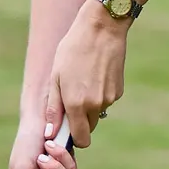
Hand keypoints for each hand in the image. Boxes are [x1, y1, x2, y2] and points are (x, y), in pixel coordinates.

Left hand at [49, 3, 129, 145]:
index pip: (80, 139)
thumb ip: (54, 108)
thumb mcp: (56, 77)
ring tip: (82, 80)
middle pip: (89, 128)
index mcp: (76, 104)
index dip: (73, 138)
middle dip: (80, 121)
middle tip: (70, 99)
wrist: (101, 29)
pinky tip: (95, 74)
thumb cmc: (73, 50)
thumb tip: (50, 133)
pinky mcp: (118, 90)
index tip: (65, 129)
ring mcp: (109, 98)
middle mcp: (95, 105)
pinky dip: (99, 94)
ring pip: (97, 113)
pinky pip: (106, 100)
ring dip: (89, 106)